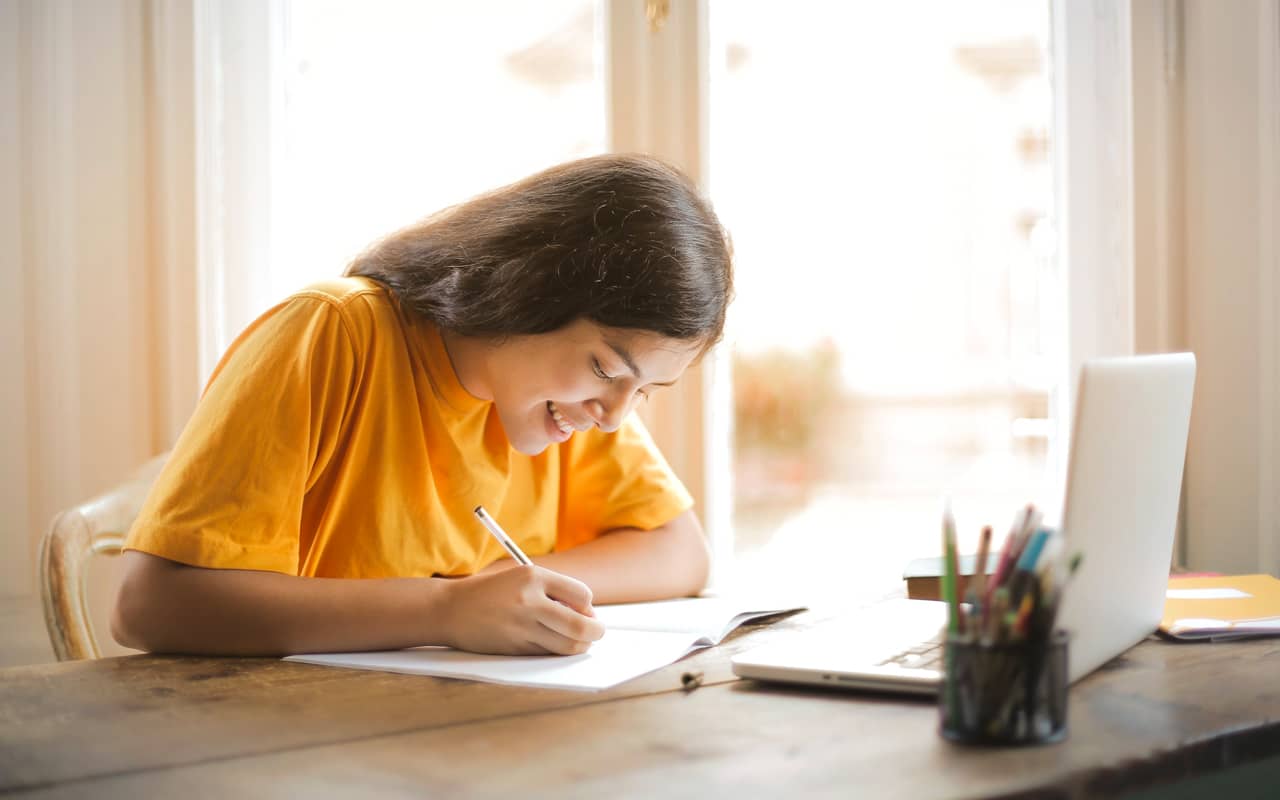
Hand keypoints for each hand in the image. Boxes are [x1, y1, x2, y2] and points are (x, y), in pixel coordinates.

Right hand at [438, 566, 604, 655]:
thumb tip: (589, 615)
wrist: (450, 609)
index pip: (582, 595)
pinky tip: (551, 644)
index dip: (588, 606)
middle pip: (581, 625)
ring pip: (568, 645)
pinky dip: (557, 651)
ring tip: (577, 640)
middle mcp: (529, 601)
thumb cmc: (492, 593)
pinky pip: (548, 654)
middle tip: (596, 632)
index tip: (584, 611)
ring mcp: (522, 627)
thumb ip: (554, 591)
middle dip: (595, 632)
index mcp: (533, 576)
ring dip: (580, 645)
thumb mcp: (522, 578)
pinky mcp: (514, 648)